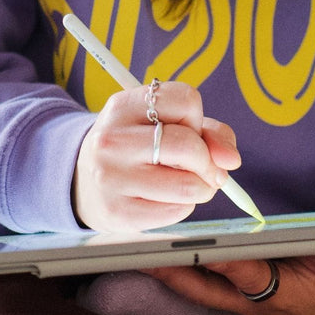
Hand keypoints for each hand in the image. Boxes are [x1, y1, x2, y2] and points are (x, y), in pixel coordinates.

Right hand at [72, 81, 241, 231]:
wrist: (83, 183)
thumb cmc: (136, 150)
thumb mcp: (163, 125)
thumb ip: (209, 133)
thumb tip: (231, 159)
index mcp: (123, 106)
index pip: (187, 101)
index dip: (198, 120)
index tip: (188, 131)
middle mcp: (112, 140)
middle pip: (189, 147)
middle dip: (207, 162)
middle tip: (203, 169)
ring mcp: (112, 178)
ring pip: (188, 186)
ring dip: (200, 188)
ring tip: (184, 184)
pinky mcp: (118, 213)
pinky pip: (176, 211)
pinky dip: (183, 207)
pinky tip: (165, 199)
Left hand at [146, 246, 314, 314]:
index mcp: (283, 295)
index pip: (249, 277)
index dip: (225, 264)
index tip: (201, 251)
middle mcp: (254, 301)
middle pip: (206, 288)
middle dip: (175, 272)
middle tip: (142, 253)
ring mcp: (243, 300)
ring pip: (198, 288)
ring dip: (169, 272)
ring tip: (136, 250)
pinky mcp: (237, 294)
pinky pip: (202, 283)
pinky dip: (180, 270)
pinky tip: (158, 254)